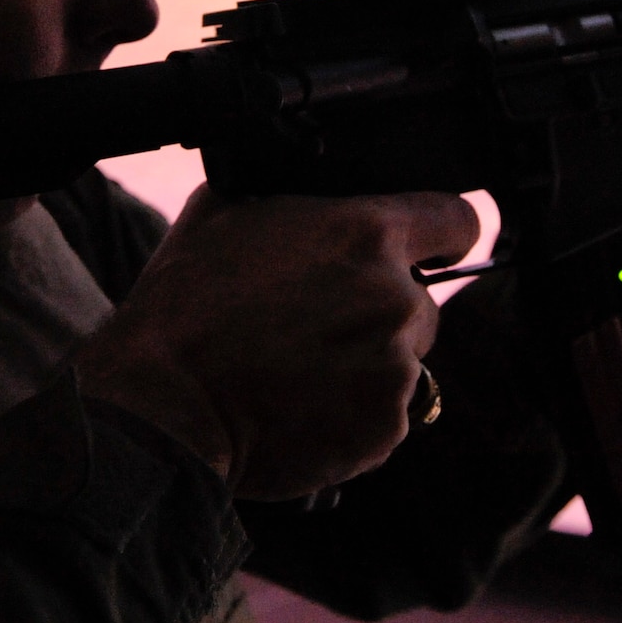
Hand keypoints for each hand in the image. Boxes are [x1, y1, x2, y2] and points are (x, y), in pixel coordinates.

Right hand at [76, 187, 476, 500]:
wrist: (164, 402)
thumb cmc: (186, 304)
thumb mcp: (227, 211)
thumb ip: (290, 198)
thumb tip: (304, 193)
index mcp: (368, 234)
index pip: (456, 219)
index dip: (444, 234)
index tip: (434, 248)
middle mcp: (396, 300)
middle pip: (421, 304)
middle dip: (381, 315)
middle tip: (316, 328)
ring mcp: (396, 370)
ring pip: (401, 364)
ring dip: (364, 369)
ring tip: (298, 374)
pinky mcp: (385, 429)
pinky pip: (384, 418)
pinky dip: (352, 418)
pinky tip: (300, 409)